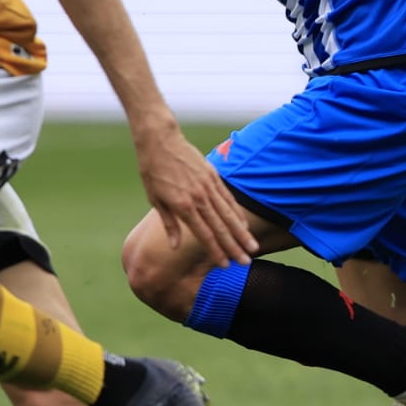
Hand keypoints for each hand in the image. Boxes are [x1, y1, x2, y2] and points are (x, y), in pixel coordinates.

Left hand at [132, 123, 256, 266]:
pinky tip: (243, 224)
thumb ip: (169, 224)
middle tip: (245, 261)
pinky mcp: (213, 175)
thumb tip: (175, 247)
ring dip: (241, 232)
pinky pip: (228, 197)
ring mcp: (208, 185)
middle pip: (220, 227)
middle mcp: (199, 197)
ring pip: (228, 214)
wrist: (160, 140)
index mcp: (183, 206)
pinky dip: (237, 212)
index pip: (204, 234)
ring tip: (252, 246)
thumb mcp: (155, 199)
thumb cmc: (153, 171)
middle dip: (234, 246)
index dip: (216, 251)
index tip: (226, 264)